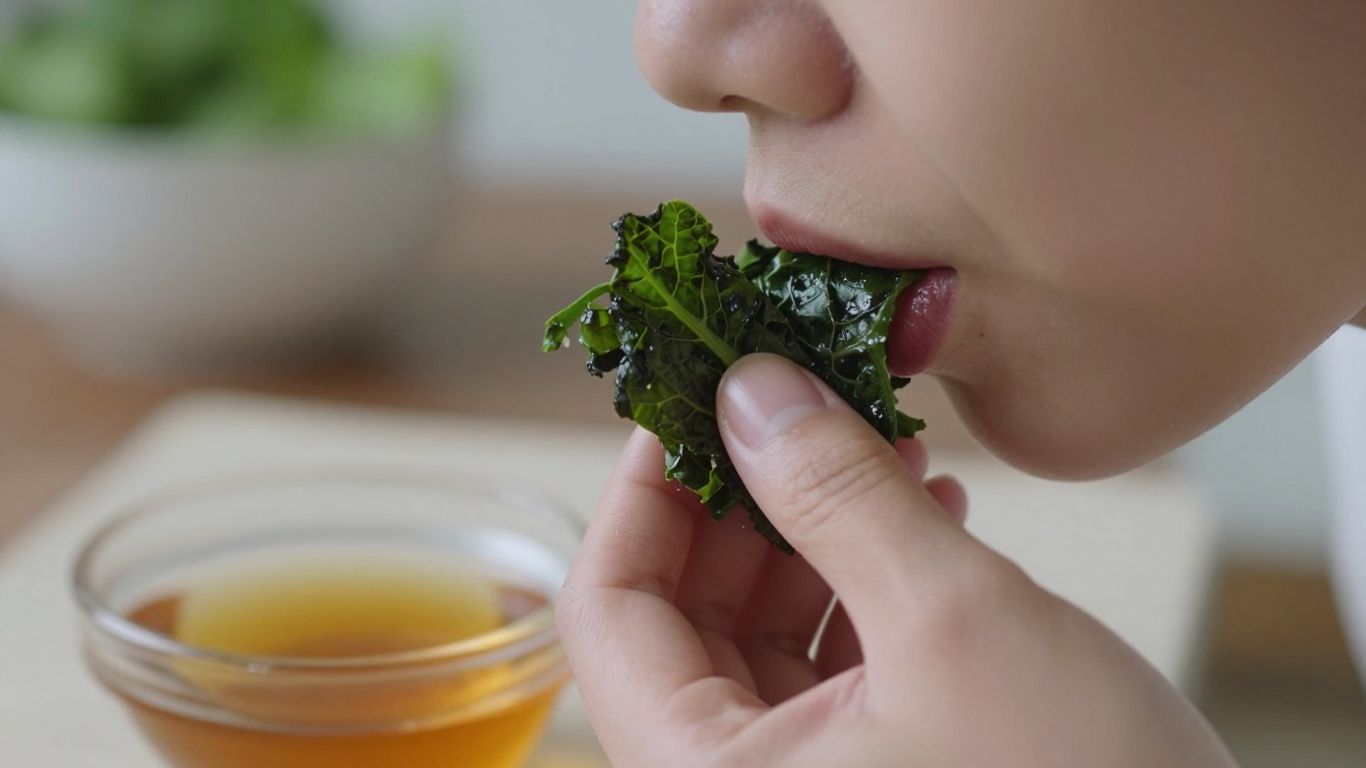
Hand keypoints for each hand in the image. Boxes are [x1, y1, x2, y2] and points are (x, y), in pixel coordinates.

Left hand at [557, 354, 1235, 766]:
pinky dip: (865, 579)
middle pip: (683, 615)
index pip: (609, 613)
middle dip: (741, 498)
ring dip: (811, 527)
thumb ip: (837, 496)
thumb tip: (752, 391)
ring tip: (874, 447)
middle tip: (794, 406)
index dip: (642, 492)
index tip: (691, 402)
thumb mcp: (951, 624)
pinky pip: (831, 658)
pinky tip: (920, 510)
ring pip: (761, 629)